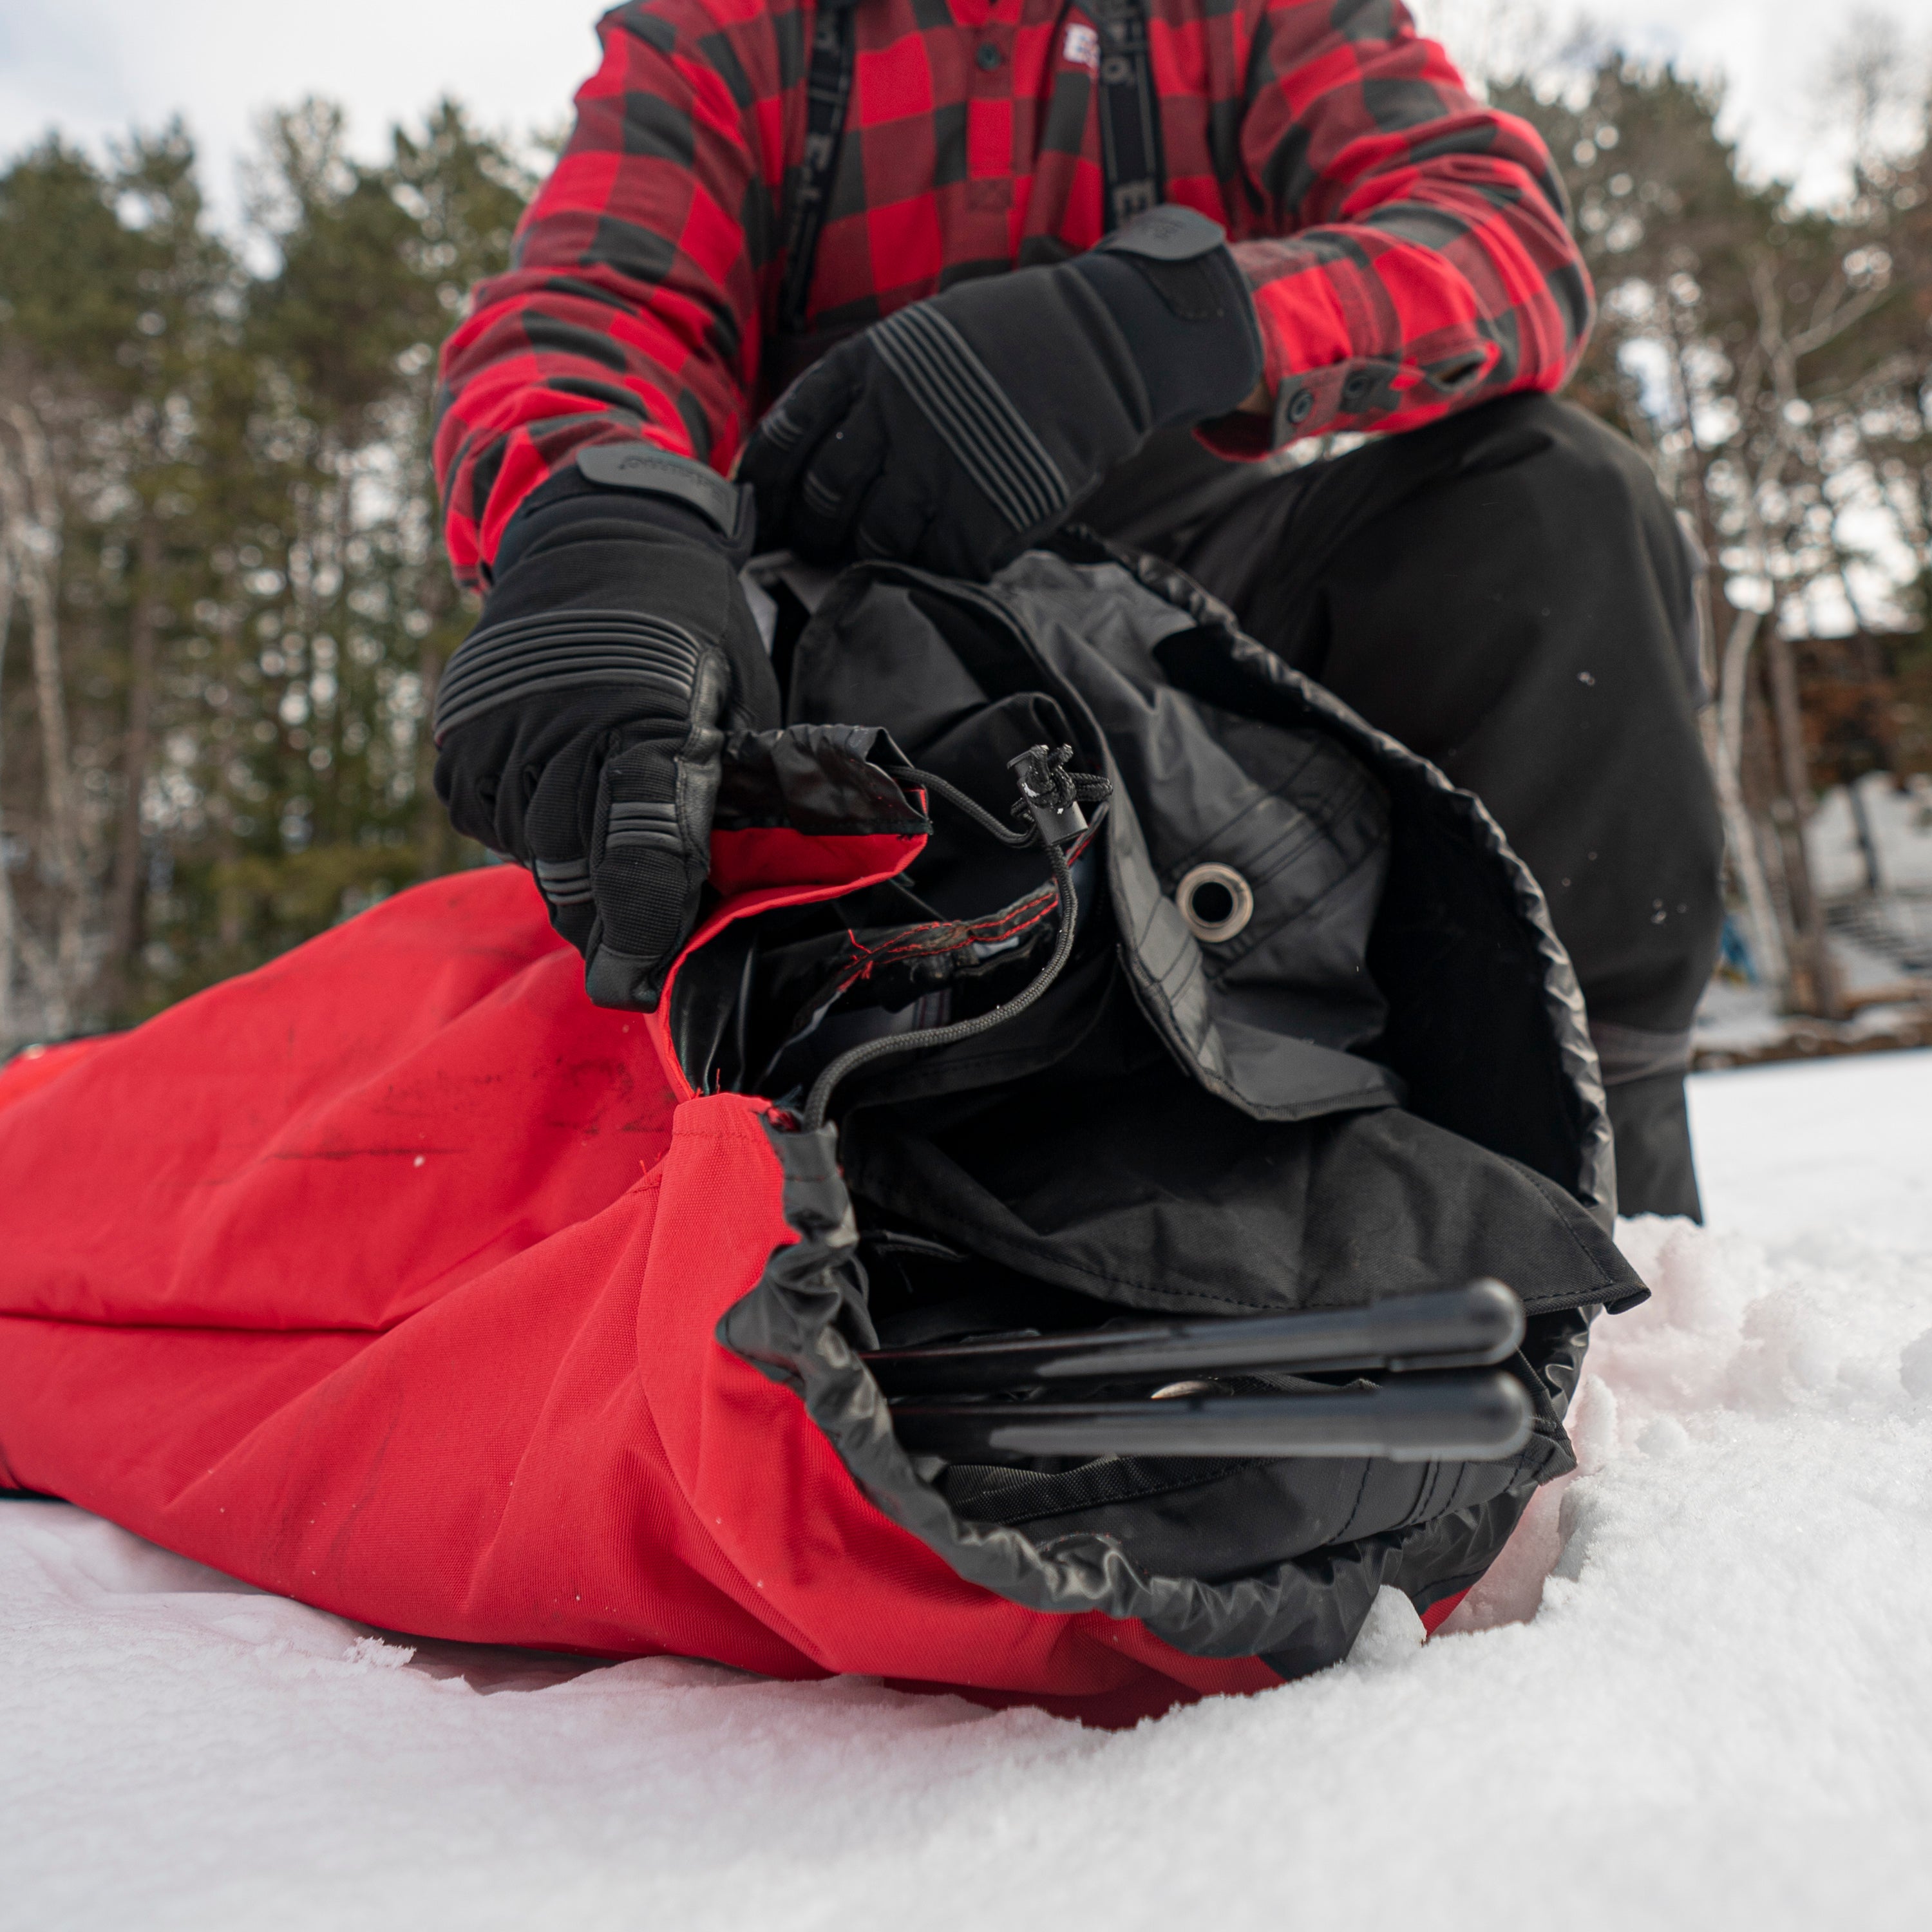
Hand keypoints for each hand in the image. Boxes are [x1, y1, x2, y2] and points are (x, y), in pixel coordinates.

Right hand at [434, 459, 778, 1009]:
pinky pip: (491, 826)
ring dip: (570, 869)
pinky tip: (559, 788)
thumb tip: (727, 911)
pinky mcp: (457, 741)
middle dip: (608, 921)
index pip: (641, 855)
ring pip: (531, 859)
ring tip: (604, 821)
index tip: (639, 985)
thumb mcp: (739, 711)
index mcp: (650, 723)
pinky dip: (527, 830)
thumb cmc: (695, 640)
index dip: (643, 930)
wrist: (602, 544)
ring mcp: (499, 734)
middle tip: (633, 942)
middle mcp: (562, 729)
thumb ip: (729, 807)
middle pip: (575, 876)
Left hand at [741, 206, 1263, 579]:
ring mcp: (941, 471)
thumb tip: (801, 466)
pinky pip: (938, 563)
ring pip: (876, 543)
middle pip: (825, 502)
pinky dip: (936, 564)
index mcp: (867, 367)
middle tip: (818, 544)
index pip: (789, 439)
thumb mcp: (915, 341)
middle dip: (815, 531)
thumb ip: (860, 394)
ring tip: (884, 548)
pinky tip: (947, 545)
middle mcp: (895, 418)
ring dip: (872, 554)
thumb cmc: (1002, 345)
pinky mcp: (987, 516)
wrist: (1100, 347)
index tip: (760, 512)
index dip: (767, 486)